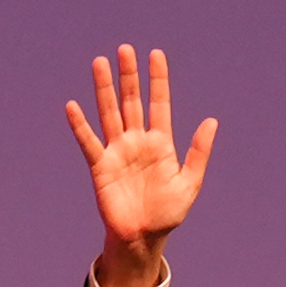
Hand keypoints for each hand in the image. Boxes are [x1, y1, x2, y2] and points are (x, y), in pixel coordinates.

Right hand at [67, 45, 217, 286]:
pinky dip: (80, 125)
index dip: (158, 79)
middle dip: (129, 75)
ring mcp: (118, 151)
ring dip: (104, 88)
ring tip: (99, 62)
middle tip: (125, 49)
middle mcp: (137, 141)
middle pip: (132, 101)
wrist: (143, 237)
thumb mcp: (189, 182)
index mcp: (161, 143)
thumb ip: (198, 152)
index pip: (159, 103)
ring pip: (110, 113)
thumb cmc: (168, 213)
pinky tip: (73, 105)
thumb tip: (211, 120)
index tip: (156, 54)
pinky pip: (89, 141)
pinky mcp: (101, 166)